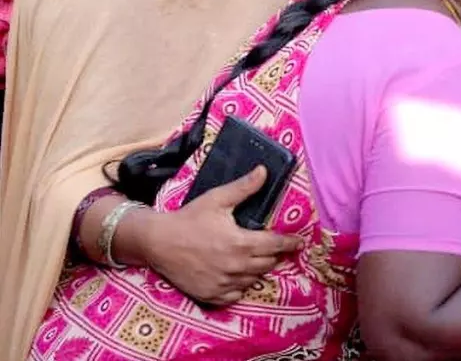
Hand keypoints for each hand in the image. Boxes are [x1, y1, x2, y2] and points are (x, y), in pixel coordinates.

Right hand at [142, 167, 301, 304]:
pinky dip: (241, 286)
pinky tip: (237, 275)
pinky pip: (236, 294)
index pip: (276, 245)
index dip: (291, 243)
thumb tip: (264, 170)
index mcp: (241, 243)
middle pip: (268, 263)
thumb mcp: (217, 199)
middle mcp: (236, 267)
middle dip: (273, 254)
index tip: (300, 243)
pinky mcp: (211, 295)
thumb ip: (244, 187)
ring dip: (258, 269)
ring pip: (254, 279)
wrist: (157, 242)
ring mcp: (224, 283)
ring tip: (254, 258)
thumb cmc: (188, 218)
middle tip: (272, 247)